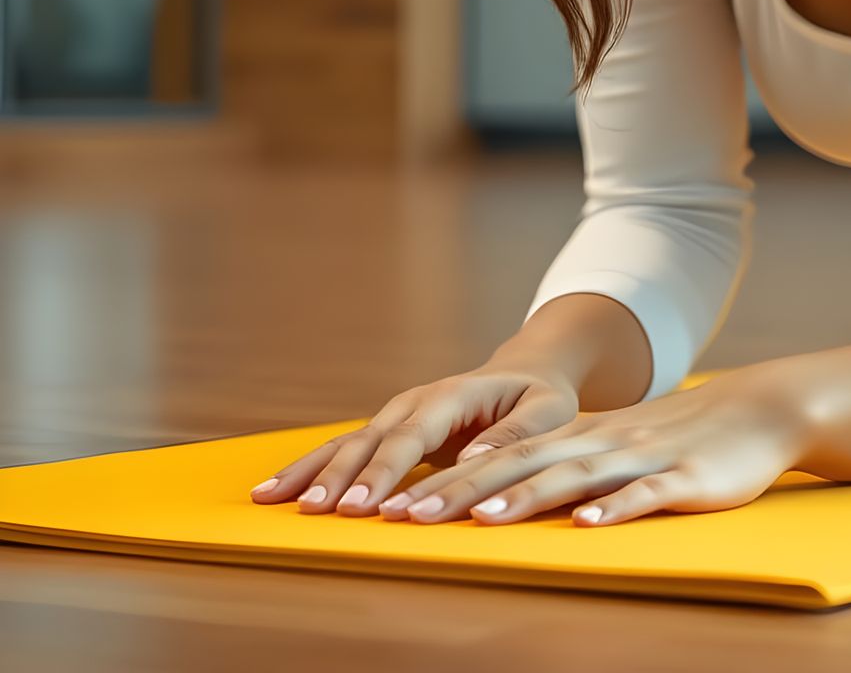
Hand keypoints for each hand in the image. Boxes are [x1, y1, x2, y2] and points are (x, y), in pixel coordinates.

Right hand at [249, 359, 581, 515]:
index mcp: (454, 394)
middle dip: (340, 475)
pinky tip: (279, 491)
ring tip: (271, 498)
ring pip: (348, 442)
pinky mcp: (391, 431)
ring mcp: (399, 414)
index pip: (413, 435)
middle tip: (313, 512)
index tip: (362, 504)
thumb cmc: (542, 397)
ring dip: (313, 471)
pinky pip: (348, 450)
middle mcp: (417, 401)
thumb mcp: (546, 412)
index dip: (386, 471)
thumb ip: (511, 435)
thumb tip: (469, 461)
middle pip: (371, 439)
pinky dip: (313, 469)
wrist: (528, 372)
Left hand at [362, 370, 806, 527]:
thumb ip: (572, 464)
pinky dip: (614, 508)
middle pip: (523, 464)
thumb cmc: (688, 434)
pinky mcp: (685, 478)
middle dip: (462, 490)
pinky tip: (587, 523)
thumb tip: (505, 492)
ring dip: (526, 496)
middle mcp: (604, 441)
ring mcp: (644, 457)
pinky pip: (645, 495)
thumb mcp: (623, 443)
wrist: (762, 408)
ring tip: (480, 517)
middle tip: (408, 515)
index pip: (504, 455)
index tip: (398, 505)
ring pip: (574, 476)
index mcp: (585, 435)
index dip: (449, 480)